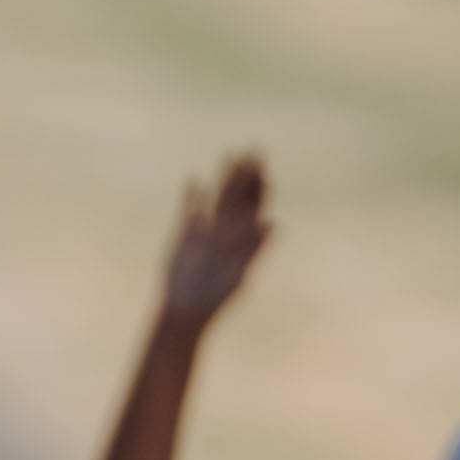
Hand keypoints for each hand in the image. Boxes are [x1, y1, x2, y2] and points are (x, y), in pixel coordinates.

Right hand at [155, 154, 275, 334]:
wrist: (186, 310)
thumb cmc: (217, 297)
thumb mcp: (240, 273)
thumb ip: (255, 248)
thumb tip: (273, 224)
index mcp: (245, 238)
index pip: (257, 205)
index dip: (261, 185)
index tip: (263, 166)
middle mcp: (229, 230)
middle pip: (240, 195)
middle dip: (247, 173)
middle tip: (254, 148)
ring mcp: (207, 229)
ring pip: (218, 197)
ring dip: (225, 177)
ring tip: (230, 153)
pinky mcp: (185, 234)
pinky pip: (191, 208)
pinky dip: (192, 194)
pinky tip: (194, 178)